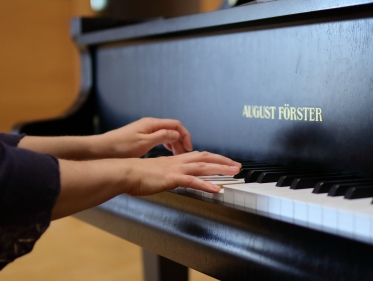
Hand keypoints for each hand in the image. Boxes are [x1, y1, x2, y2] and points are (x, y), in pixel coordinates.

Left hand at [100, 117, 192, 157]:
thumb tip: (177, 134)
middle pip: (172, 129)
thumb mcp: (144, 143)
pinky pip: (159, 138)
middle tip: (184, 154)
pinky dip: (166, 144)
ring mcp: (145, 130)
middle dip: (181, 141)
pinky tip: (166, 153)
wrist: (102, 149)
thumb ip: (162, 137)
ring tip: (177, 156)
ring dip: (174, 143)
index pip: (176, 125)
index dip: (185, 135)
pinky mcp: (141, 136)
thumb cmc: (120, 147)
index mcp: (152, 124)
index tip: (188, 147)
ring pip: (166, 134)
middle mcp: (150, 124)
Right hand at [126, 151, 240, 195]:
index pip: (200, 156)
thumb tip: (174, 177)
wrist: (125, 172)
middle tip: (237, 166)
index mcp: (175, 160)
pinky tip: (216, 189)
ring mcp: (176, 169)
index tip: (225, 161)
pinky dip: (206, 185)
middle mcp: (178, 162)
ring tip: (234, 172)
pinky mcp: (172, 178)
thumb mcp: (157, 171)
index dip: (214, 158)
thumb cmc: (137, 174)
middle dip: (224, 161)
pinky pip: (193, 181)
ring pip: (204, 167)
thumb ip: (168, 173)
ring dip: (221, 169)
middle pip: (206, 158)